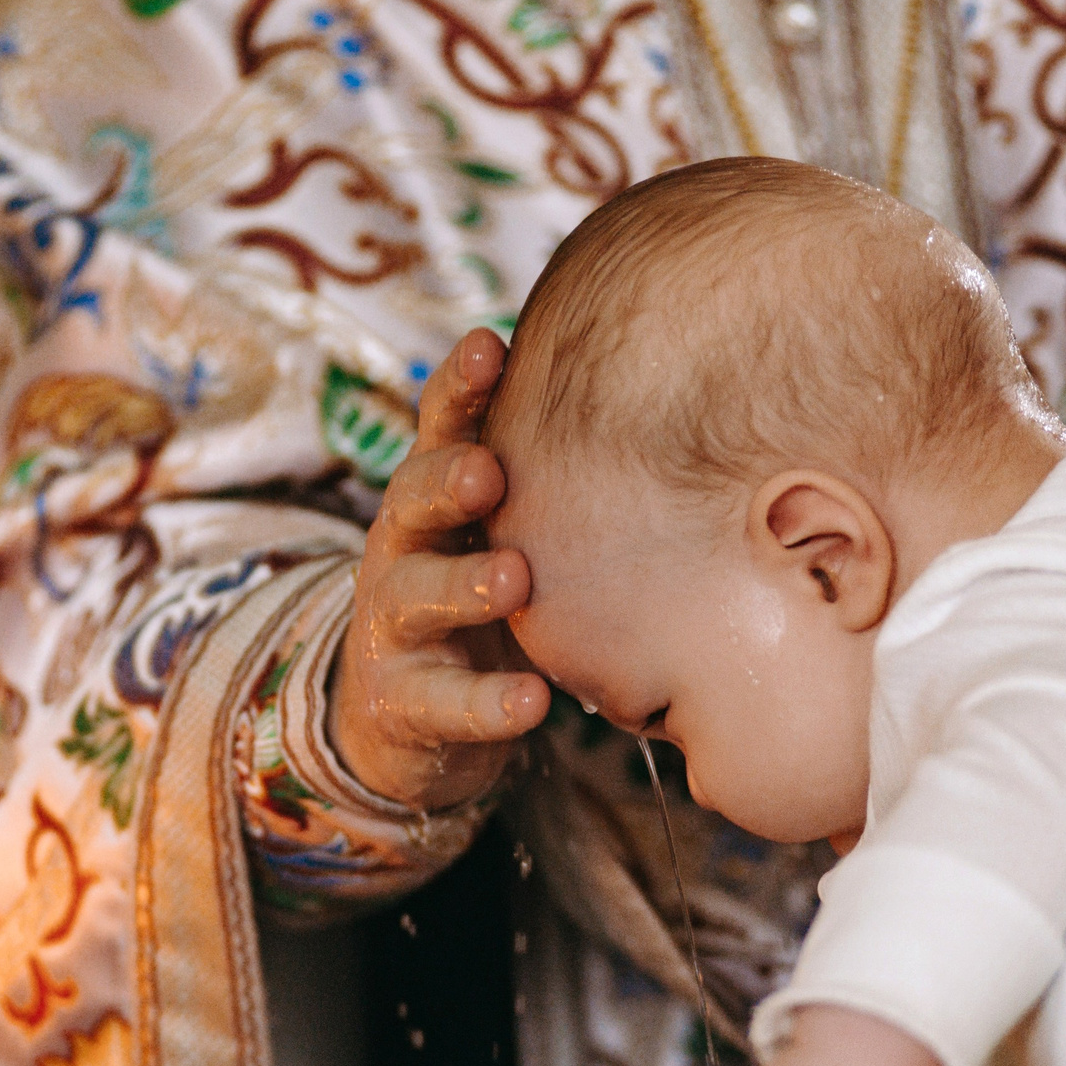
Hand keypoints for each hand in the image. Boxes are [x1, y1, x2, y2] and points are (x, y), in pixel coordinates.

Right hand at [329, 329, 550, 809]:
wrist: (407, 717)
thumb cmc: (479, 596)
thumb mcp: (503, 531)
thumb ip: (551, 478)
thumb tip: (670, 398)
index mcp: (434, 496)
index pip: (441, 429)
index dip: (459, 389)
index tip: (490, 349)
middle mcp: (403, 548)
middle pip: (411, 499)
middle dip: (446, 482)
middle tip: (487, 471)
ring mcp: (395, 625)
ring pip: (416, 596)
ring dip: (461, 586)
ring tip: (511, 580)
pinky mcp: (402, 702)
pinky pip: (445, 702)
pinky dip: (488, 702)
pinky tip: (531, 701)